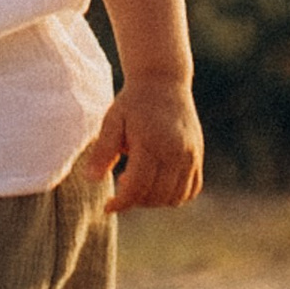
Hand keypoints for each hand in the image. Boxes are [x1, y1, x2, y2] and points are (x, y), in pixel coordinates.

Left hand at [83, 75, 204, 211]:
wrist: (163, 81)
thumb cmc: (133, 102)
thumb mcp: (112, 120)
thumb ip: (102, 150)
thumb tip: (91, 179)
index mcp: (150, 143)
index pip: (137, 188)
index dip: (121, 203)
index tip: (108, 207)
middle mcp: (175, 151)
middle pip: (156, 196)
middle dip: (136, 201)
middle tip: (122, 185)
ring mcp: (190, 154)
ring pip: (175, 197)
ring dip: (155, 200)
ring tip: (140, 182)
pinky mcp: (197, 155)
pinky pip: (192, 189)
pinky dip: (176, 195)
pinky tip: (159, 183)